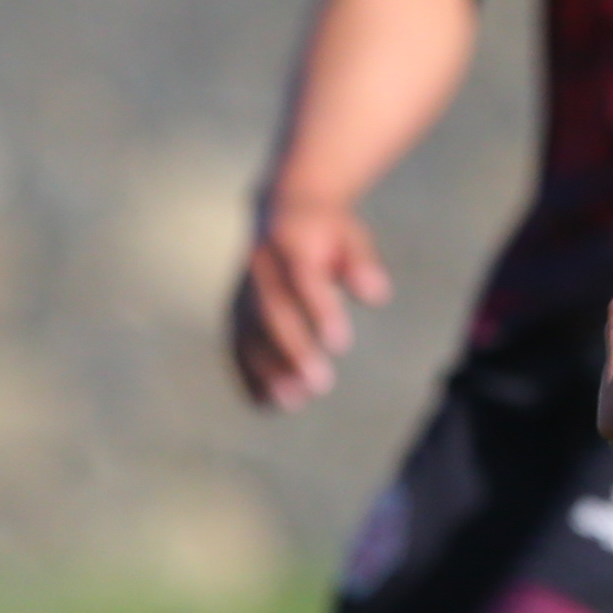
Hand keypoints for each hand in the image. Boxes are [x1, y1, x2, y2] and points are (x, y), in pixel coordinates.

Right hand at [229, 191, 391, 410]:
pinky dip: (247, 371)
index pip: (303, 277)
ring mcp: (242, 289)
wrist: (281, 210)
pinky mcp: (235, 309)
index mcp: (290, 242)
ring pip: (248, 331)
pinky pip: (236, 342)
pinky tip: (265, 402)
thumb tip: (377, 294)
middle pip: (271, 310)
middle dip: (292, 348)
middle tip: (319, 385)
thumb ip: (362, 262)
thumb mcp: (351, 235)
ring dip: (267, 368)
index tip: (341, 344)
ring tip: (292, 402)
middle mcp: (259, 267)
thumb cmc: (328, 230)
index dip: (319, 309)